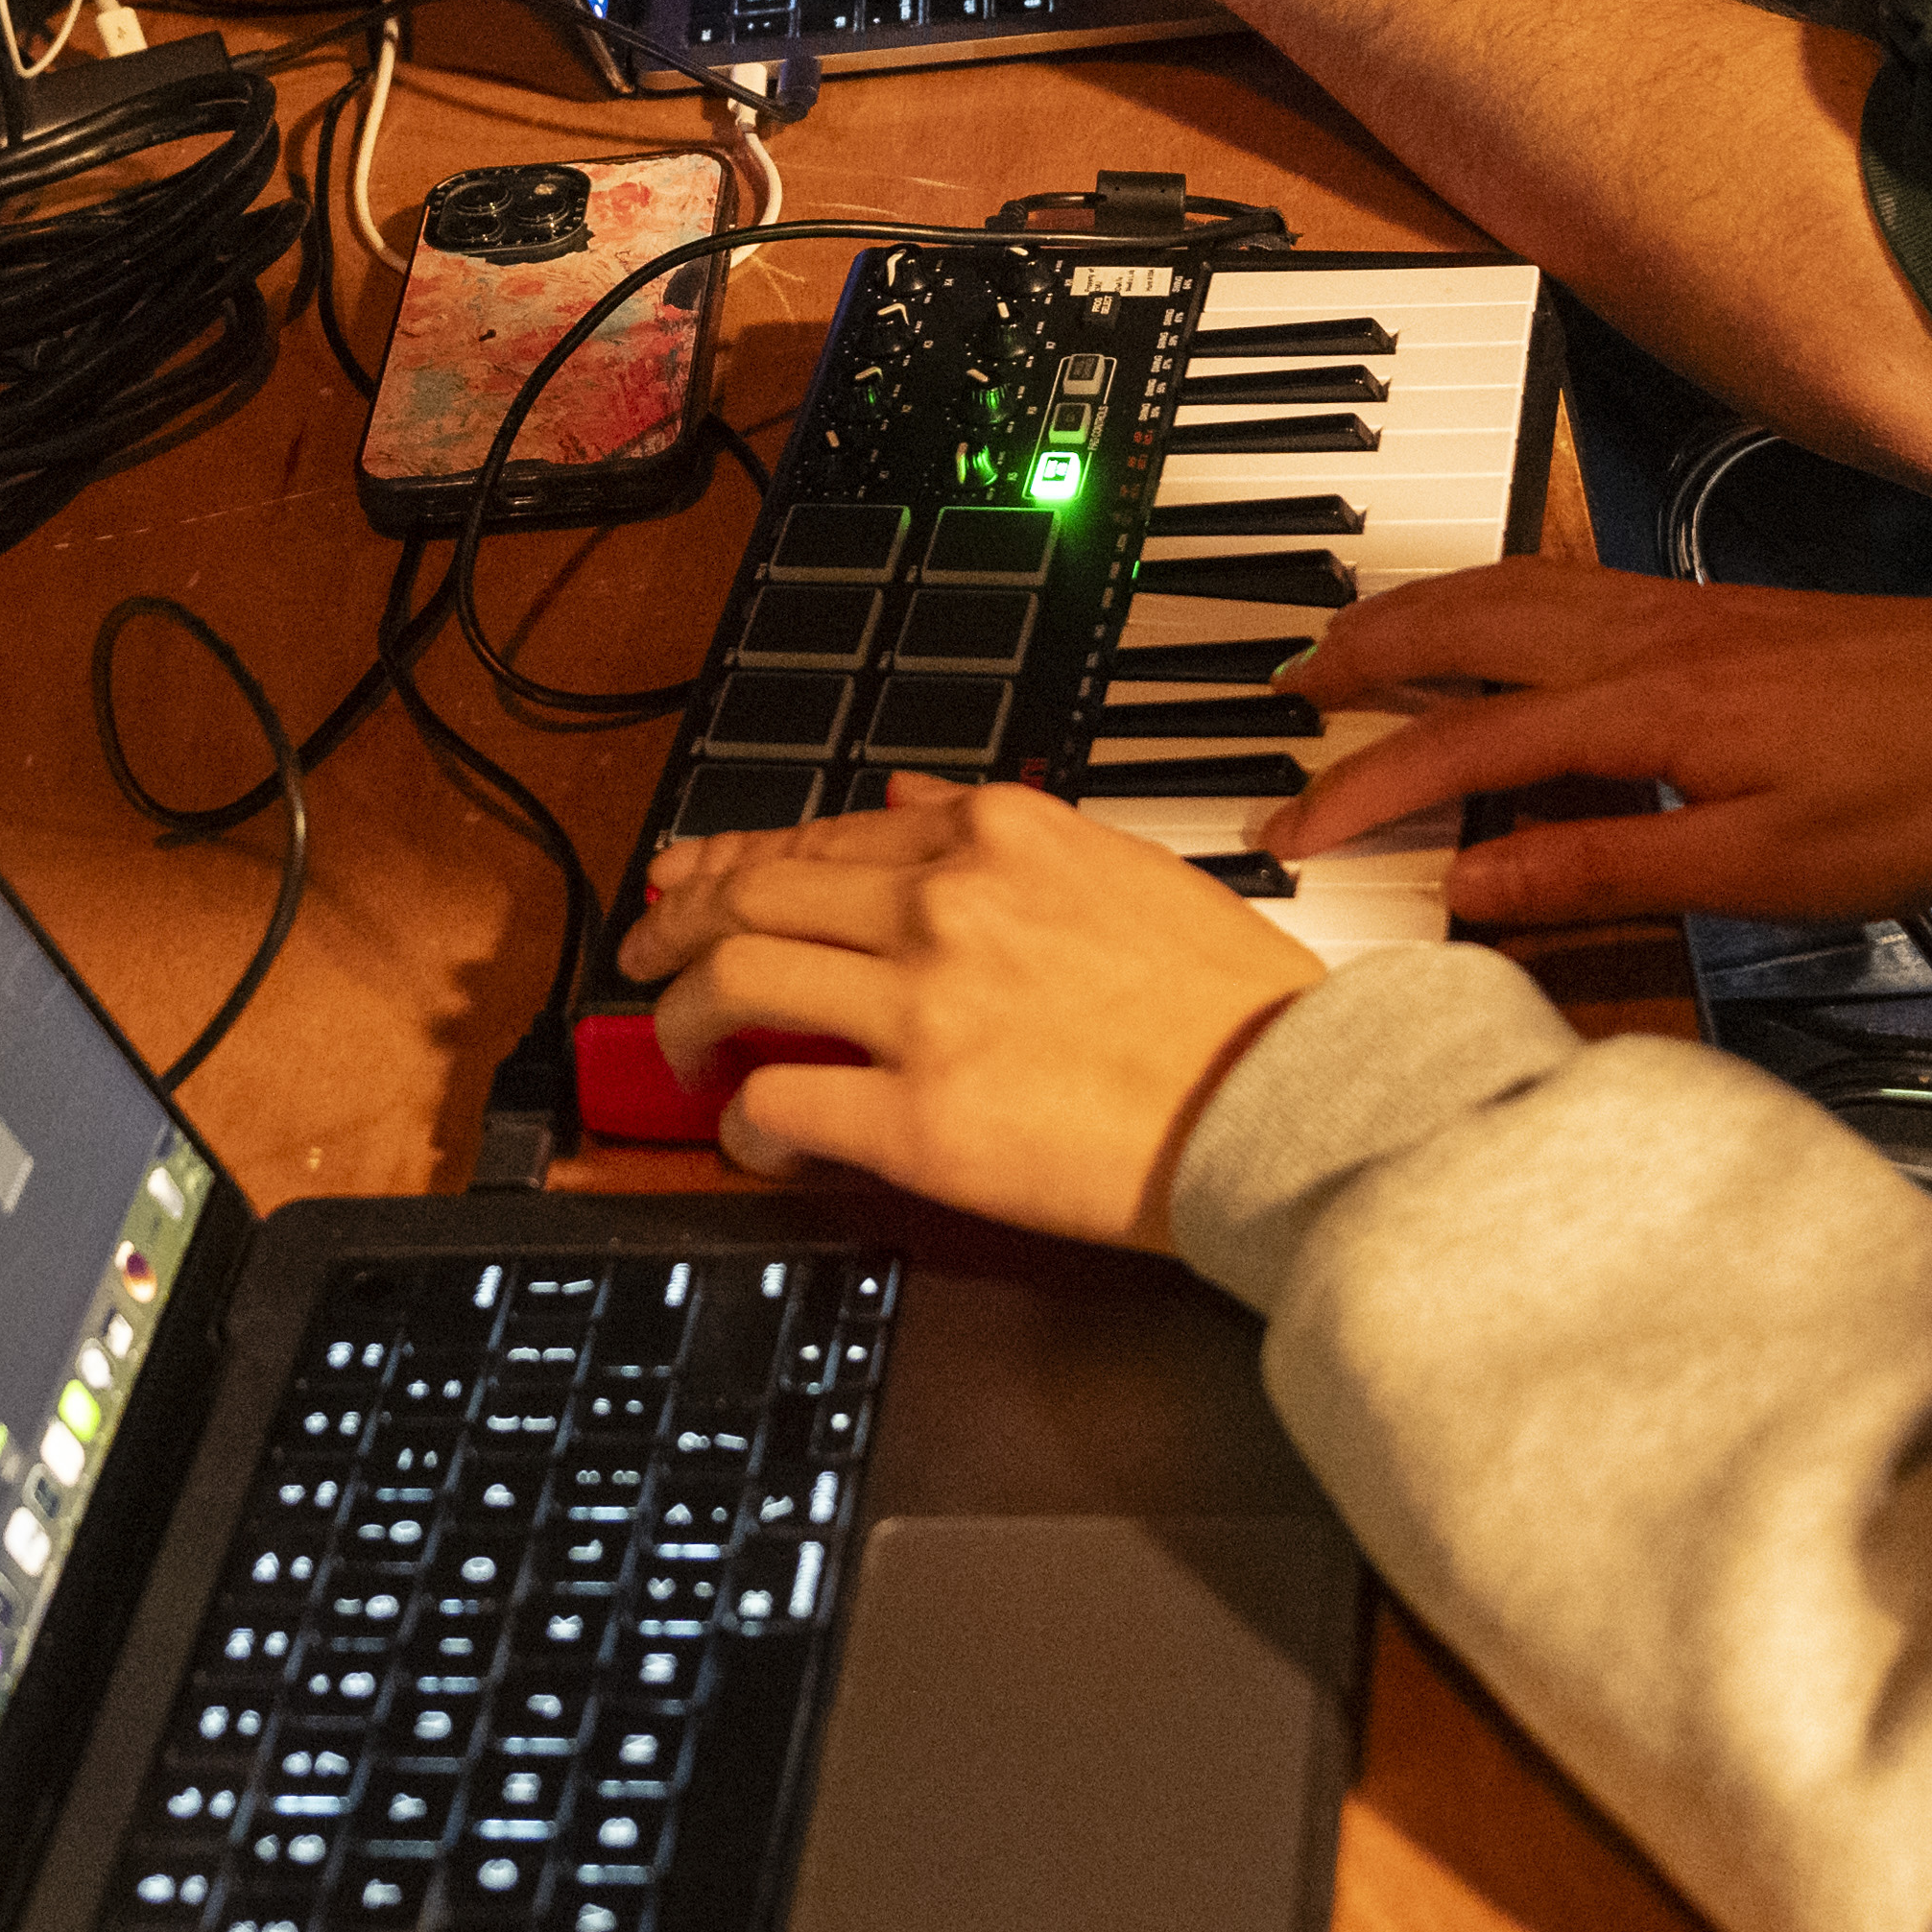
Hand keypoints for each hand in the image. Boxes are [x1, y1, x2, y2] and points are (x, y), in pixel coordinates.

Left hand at [633, 777, 1325, 1246]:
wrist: (1286, 1100)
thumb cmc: (1225, 1001)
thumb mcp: (1115, 861)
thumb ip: (998, 823)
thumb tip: (903, 795)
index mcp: (993, 832)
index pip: (818, 834)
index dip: (732, 863)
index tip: (692, 885)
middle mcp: (942, 904)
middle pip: (750, 896)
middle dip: (674, 927)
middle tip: (644, 958)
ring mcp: (923, 1007)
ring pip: (734, 981)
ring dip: (683, 1014)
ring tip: (681, 1047)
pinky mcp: (918, 1116)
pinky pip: (780, 1104)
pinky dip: (745, 1122)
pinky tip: (753, 1136)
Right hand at [1271, 560, 1931, 927]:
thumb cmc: (1925, 795)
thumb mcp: (1764, 869)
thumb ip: (1605, 869)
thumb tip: (1470, 880)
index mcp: (1646, 706)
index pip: (1462, 746)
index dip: (1364, 796)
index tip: (1290, 836)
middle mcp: (1645, 635)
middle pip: (1461, 623)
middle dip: (1358, 655)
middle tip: (1285, 697)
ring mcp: (1679, 611)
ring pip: (1507, 589)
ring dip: (1416, 614)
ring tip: (1354, 651)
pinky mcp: (1713, 611)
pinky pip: (1563, 588)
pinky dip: (1490, 604)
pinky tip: (1494, 638)